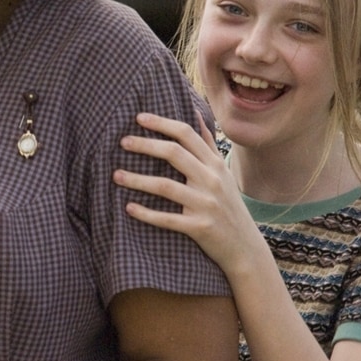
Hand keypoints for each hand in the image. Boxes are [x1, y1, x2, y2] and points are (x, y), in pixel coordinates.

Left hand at [113, 112, 256, 271]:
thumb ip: (207, 144)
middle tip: (122, 142)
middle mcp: (212, 180)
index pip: (187, 134)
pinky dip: (146, 213)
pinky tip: (129, 207)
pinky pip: (168, 218)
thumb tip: (195, 113)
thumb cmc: (228, 205)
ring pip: (166, 186)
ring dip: (137, 179)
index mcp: (215, 164)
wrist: (245, 247)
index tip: (139, 118)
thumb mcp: (223, 172)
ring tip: (116, 175)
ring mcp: (206, 204)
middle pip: (174, 154)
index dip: (162, 124)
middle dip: (145, 145)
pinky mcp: (200, 227)